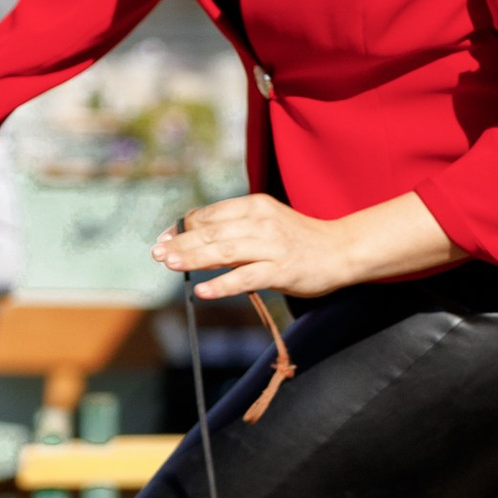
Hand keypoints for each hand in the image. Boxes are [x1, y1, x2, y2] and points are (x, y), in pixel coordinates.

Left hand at [152, 192, 347, 300]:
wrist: (340, 250)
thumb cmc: (299, 239)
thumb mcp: (266, 223)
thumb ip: (234, 229)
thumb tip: (195, 240)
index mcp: (254, 206)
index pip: (210, 214)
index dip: (184, 227)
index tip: (165, 239)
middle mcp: (260, 222)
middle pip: (211, 231)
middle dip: (181, 242)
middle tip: (157, 253)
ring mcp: (271, 246)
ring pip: (223, 251)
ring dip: (193, 259)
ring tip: (170, 265)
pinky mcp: (280, 270)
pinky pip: (245, 278)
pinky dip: (221, 285)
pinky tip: (202, 292)